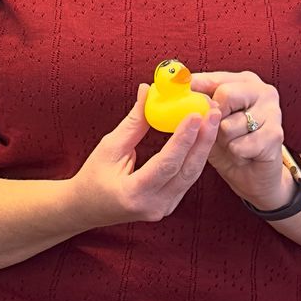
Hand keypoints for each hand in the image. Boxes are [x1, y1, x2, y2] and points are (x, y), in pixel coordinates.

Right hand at [72, 85, 220, 229]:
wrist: (87, 207)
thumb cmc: (92, 177)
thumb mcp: (109, 147)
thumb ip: (134, 122)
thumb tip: (148, 91)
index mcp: (133, 194)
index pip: (165, 165)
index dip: (182, 139)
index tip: (195, 115)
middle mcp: (153, 207)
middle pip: (186, 172)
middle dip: (203, 140)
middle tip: (213, 113)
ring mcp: (163, 209)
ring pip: (191, 176)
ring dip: (203, 146)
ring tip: (212, 119)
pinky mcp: (168, 205)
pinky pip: (187, 179)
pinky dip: (195, 156)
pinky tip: (202, 136)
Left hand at [189, 70, 287, 210]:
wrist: (254, 176)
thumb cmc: (230, 145)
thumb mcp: (208, 123)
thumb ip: (197, 105)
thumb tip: (174, 90)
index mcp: (243, 81)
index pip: (212, 78)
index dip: (194, 90)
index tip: (182, 99)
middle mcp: (261, 90)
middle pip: (225, 95)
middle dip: (214, 119)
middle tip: (219, 131)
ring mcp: (272, 111)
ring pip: (229, 124)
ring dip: (225, 141)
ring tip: (234, 145)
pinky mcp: (275, 134)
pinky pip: (240, 144)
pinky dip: (236, 153)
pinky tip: (244, 154)